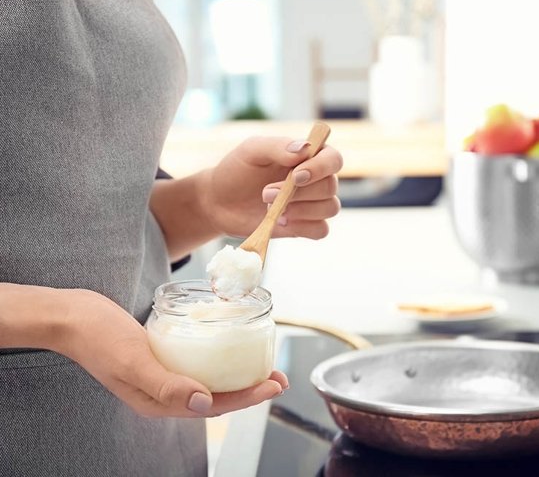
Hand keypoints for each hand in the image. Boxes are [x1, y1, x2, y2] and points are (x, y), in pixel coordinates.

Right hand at [55, 289, 288, 417]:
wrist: (74, 317)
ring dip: (238, 375)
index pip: (212, 406)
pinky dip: (219, 360)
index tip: (274, 385)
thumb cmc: (99, 336)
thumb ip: (166, 383)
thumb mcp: (132, 360)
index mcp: (157, 402)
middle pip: (216, 396)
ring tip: (264, 367)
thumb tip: (203, 402)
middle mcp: (163, 394)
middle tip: (280, 377)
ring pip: (209, 381)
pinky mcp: (161, 359)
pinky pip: (198, 365)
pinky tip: (231, 349)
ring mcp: (162, 377)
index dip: (247, 397)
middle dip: (250, 390)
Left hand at [200, 136, 342, 238]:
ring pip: (329, 208)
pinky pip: (321, 230)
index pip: (333, 159)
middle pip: (330, 187)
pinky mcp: (304, 226)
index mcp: (308, 156)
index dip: (321, 168)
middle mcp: (316, 179)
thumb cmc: (237, 170)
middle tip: (266, 193)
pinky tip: (281, 222)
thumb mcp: (252, 150)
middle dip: (299, 193)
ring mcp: (312, 204)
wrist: (219, 202)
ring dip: (300, 210)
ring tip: (271, 208)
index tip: (295, 176)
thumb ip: (278, 146)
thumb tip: (305, 149)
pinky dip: (304, 227)